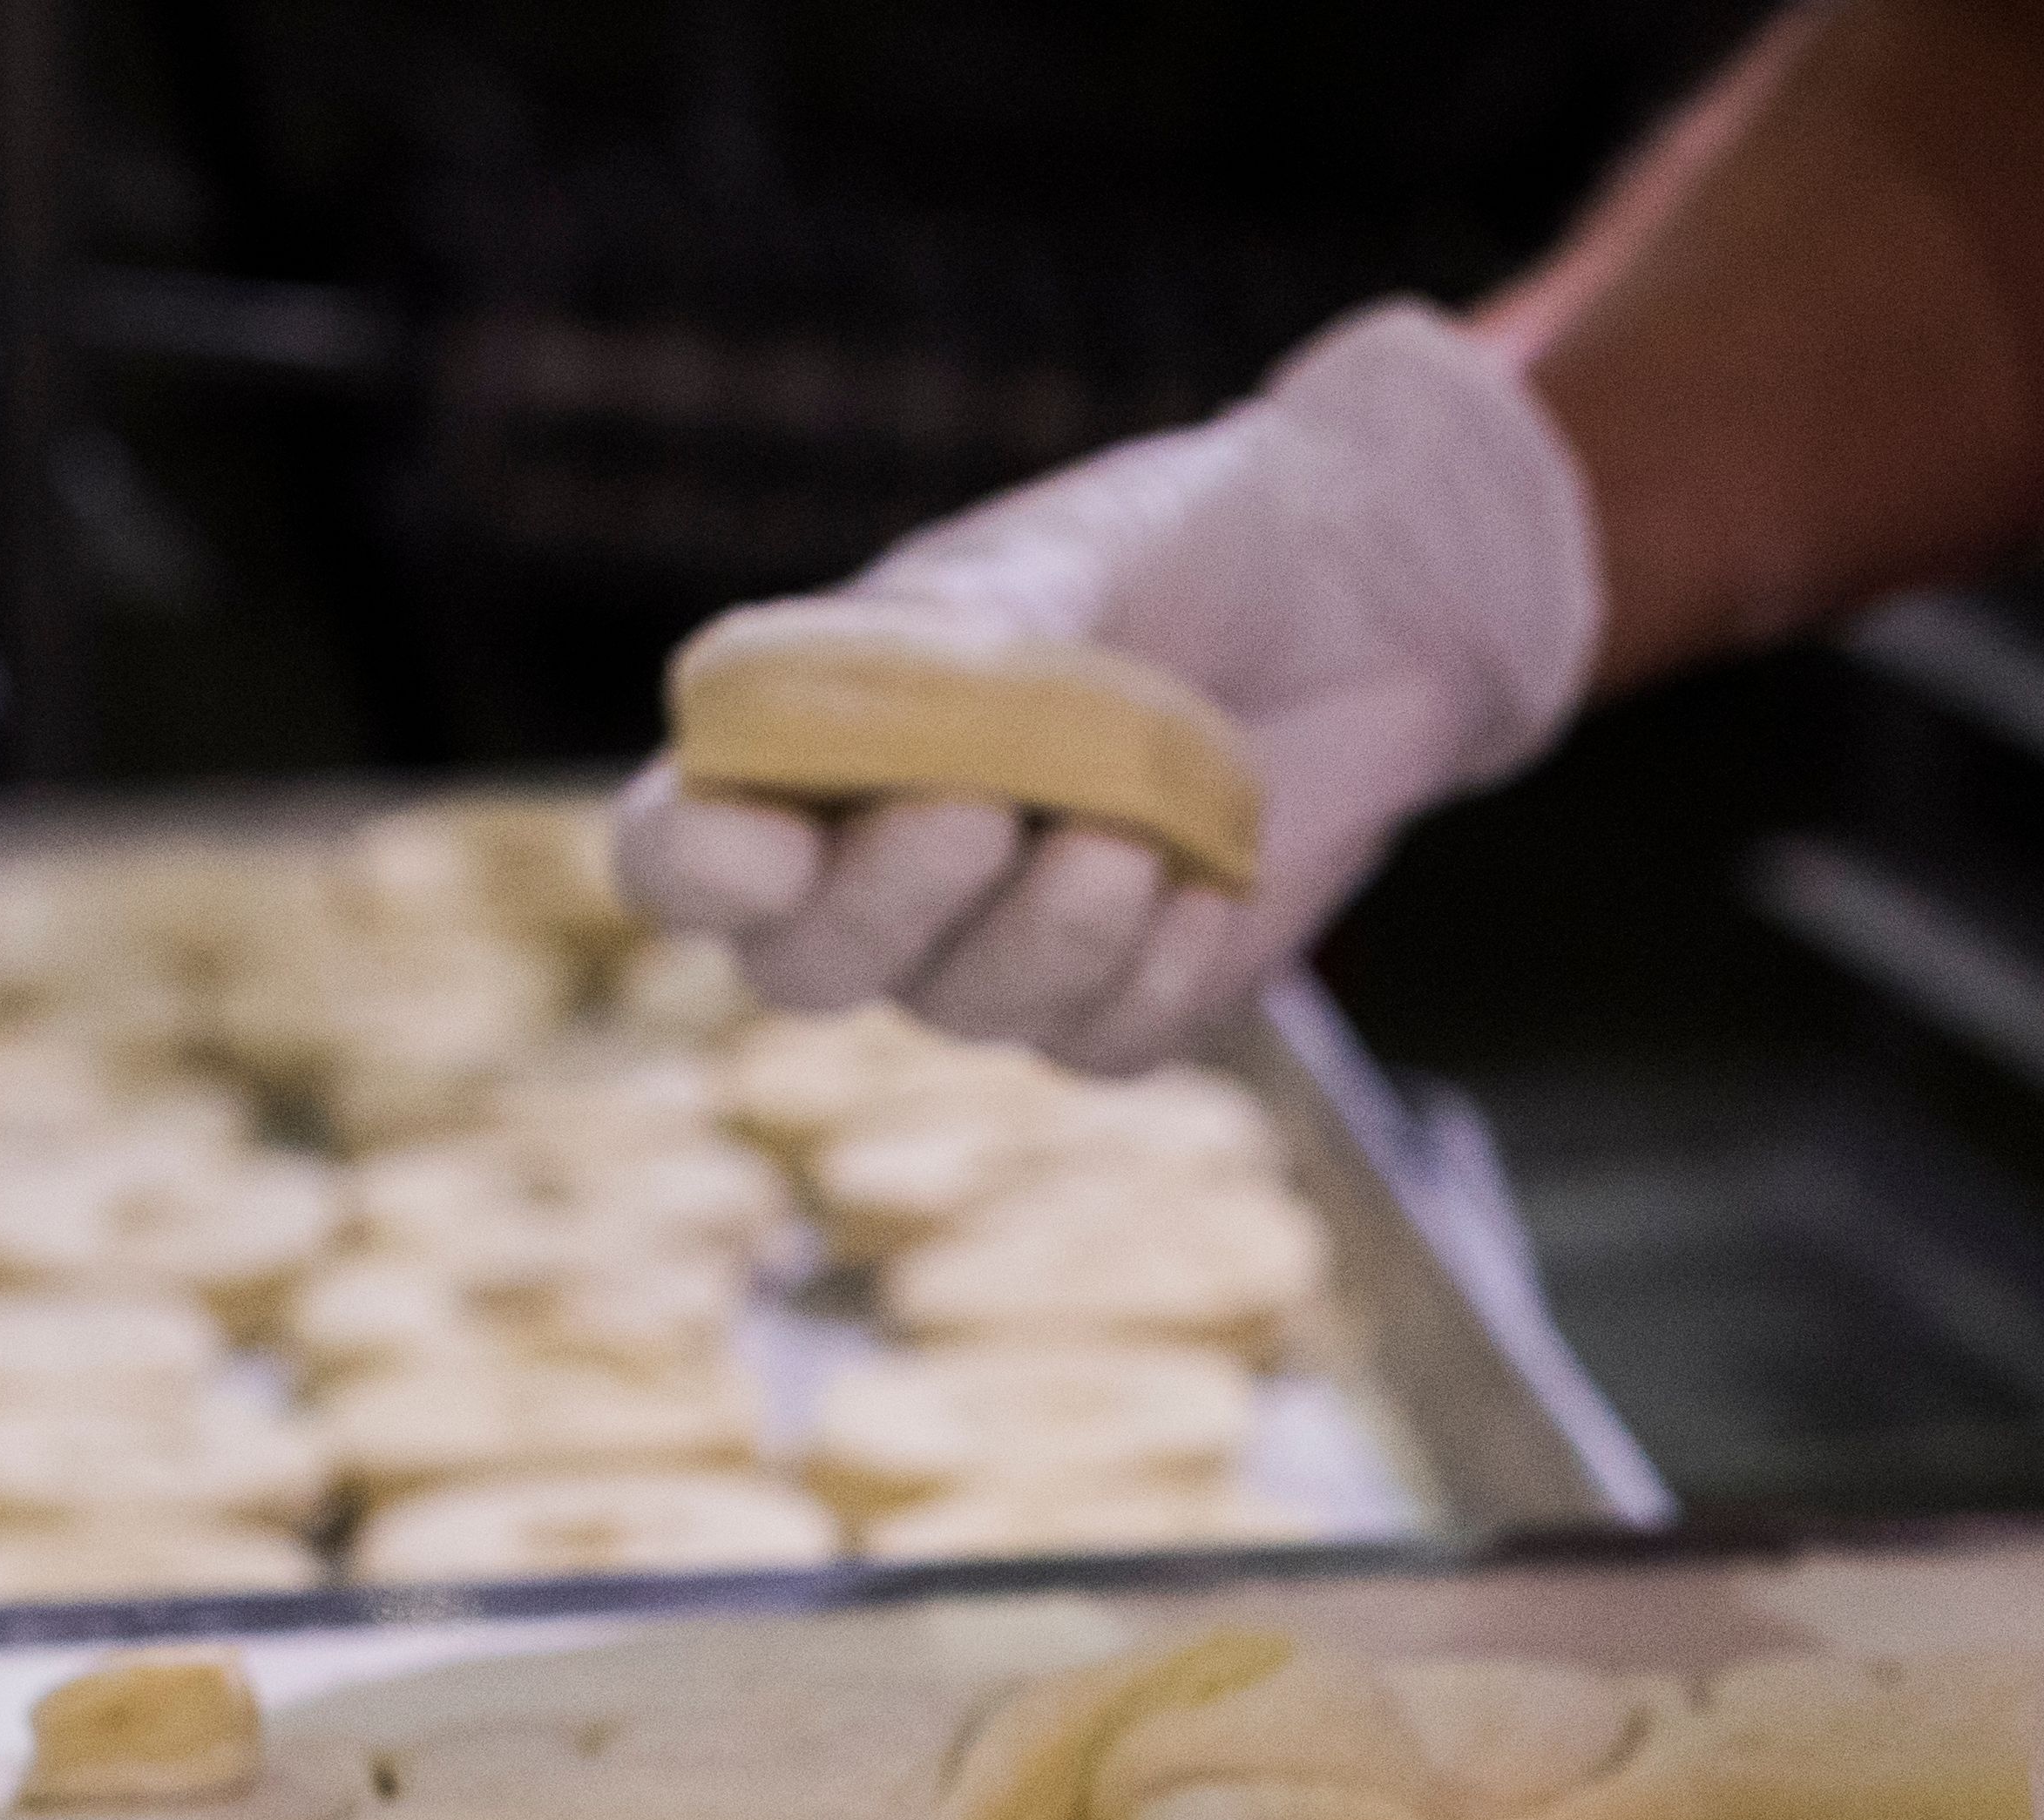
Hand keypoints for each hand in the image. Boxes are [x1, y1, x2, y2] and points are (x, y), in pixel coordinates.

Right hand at [610, 303, 1600, 1072]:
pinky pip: (1104, 1039)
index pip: (686, 849)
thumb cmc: (1169, 556)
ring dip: (1050, 927)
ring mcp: (997, 957)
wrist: (1358, 603)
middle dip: (884, 901)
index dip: (695, 870)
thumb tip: (880, 722)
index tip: (757, 844)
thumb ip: (959, 653)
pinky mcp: (1123, 1009)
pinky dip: (1157, 962)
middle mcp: (877, 879)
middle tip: (971, 810)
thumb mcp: (1057, 566)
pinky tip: (1209, 877)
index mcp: (809, 750)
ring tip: (1132, 828)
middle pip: (807, 967)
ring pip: (972, 1008)